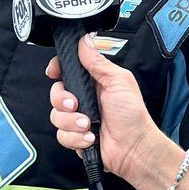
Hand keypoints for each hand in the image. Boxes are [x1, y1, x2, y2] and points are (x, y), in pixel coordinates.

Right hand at [47, 34, 162, 182]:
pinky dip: (75, 138)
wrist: (134, 147)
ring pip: (56, 116)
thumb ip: (97, 62)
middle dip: (62, 100)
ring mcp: (78, 119)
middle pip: (55, 93)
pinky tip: (90, 138)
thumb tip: (84, 41)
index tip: (54, 72)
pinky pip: (62, 135)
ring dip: (71, 121)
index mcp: (93, 82)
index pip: (66, 70)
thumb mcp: (118, 80)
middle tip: (75, 104)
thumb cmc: (132, 115)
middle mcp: (83, 99)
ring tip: (88, 124)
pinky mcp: (75, 137)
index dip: (57, 69)